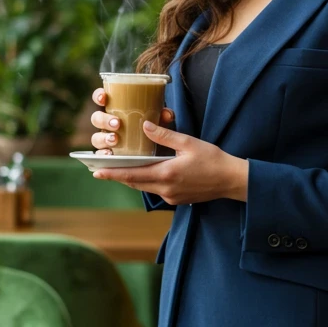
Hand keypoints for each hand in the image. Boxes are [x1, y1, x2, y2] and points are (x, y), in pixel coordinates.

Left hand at [89, 90, 247, 204]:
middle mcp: (165, 189)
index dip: (112, 173)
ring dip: (132, 179)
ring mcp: (171, 197)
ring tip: (118, 170)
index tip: (97, 172)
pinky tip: (145, 172)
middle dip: (118, 176)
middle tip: (101, 170)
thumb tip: (143, 126)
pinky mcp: (177, 200)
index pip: (132, 174)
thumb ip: (164, 135)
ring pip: (144, 187)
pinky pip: (156, 190)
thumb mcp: (188, 142)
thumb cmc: (212, 159)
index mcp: (166, 174)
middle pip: (134, 183)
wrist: (231, 180)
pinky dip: (147, 182)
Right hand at [90, 88, 173, 151]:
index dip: (99, 96)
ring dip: (103, 138)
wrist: (161, 150)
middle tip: (117, 123)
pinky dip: (102, 155)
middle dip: (104, 120)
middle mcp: (109, 123)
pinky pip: (101, 155)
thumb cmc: (155, 128)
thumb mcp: (160, 121)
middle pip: (96, 118)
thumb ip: (163, 116)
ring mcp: (107, 139)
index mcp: (117, 108)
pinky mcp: (111, 154)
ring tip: (114, 139)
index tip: (104, 98)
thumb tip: (167, 115)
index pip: (101, 98)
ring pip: (96, 137)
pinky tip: (109, 155)